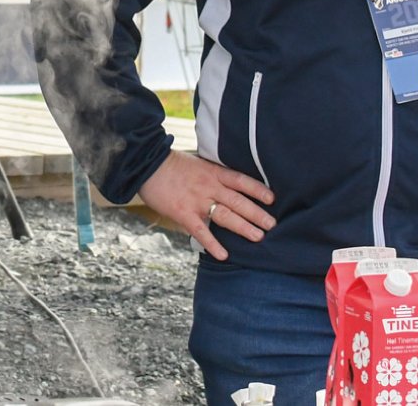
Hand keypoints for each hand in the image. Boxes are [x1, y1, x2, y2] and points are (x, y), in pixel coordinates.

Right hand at [138, 150, 274, 259]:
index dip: (258, 190)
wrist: (146, 164)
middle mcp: (209, 186)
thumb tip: (227, 186)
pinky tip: (224, 254)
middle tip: (272, 225)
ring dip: (243, 227)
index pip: (241, 181)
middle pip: (238, 201)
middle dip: (257, 214)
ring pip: (225, 216)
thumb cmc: (170, 164)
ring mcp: (197, 200)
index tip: (272, 199)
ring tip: (258, 237)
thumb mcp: (197, 164)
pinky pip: (201, 231)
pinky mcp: (183, 213)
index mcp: (213, 173)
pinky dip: (213, 244)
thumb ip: (213, 175)